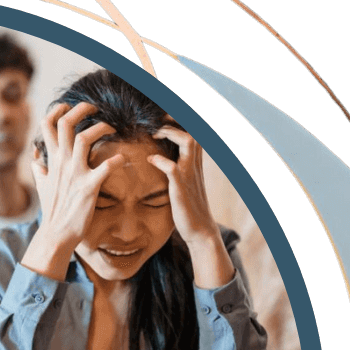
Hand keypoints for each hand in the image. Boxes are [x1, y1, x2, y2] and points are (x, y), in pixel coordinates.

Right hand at [24, 102, 123, 277]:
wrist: (56, 234)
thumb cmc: (52, 210)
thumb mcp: (41, 186)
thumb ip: (40, 169)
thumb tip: (36, 159)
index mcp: (51, 160)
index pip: (47, 125)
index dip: (57, 110)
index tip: (68, 107)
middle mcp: (61, 163)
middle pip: (66, 124)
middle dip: (81, 109)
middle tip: (94, 109)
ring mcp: (75, 174)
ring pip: (84, 138)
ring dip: (101, 128)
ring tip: (111, 128)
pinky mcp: (89, 187)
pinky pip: (106, 167)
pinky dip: (118, 159)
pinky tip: (124, 159)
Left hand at [146, 121, 233, 288]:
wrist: (199, 231)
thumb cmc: (188, 208)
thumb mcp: (184, 184)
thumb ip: (177, 170)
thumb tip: (160, 159)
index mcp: (195, 162)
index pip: (193, 132)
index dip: (180, 121)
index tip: (163, 118)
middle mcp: (194, 164)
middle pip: (193, 130)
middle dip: (176, 120)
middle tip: (157, 121)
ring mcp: (189, 175)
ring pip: (187, 141)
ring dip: (170, 133)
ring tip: (155, 134)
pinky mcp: (181, 188)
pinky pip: (172, 167)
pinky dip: (160, 161)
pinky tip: (150, 160)